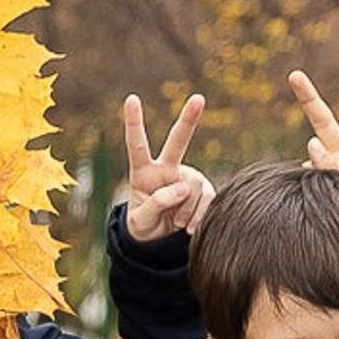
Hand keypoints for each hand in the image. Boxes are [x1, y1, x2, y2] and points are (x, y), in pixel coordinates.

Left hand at [122, 90, 212, 240]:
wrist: (160, 240)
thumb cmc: (144, 226)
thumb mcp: (141, 221)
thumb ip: (156, 203)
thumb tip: (183, 188)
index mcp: (143, 172)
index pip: (137, 146)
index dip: (134, 123)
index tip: (131, 99)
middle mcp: (166, 169)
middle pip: (178, 142)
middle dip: (189, 119)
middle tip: (199, 98)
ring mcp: (186, 178)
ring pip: (192, 187)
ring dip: (186, 210)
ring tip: (177, 224)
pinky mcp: (203, 191)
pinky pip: (207, 201)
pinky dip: (199, 217)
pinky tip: (188, 228)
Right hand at [286, 63, 338, 199]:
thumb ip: (336, 167)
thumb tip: (309, 144)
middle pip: (325, 120)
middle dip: (308, 97)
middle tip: (293, 75)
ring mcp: (328, 170)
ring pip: (311, 152)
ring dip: (314, 159)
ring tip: (328, 180)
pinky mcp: (316, 183)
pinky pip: (306, 176)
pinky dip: (307, 182)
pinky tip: (313, 193)